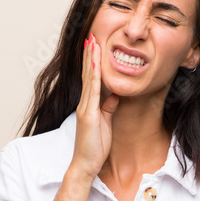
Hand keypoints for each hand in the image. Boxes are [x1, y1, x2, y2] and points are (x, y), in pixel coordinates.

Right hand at [70, 32, 118, 178]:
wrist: (85, 164)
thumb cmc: (94, 147)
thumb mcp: (105, 123)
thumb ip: (108, 108)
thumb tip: (114, 96)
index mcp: (89, 105)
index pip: (90, 79)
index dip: (91, 61)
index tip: (94, 45)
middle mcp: (84, 104)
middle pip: (87, 74)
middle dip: (89, 54)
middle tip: (91, 35)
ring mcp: (85, 108)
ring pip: (88, 79)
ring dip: (90, 60)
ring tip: (92, 42)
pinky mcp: (88, 115)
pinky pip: (92, 92)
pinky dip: (93, 77)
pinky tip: (95, 65)